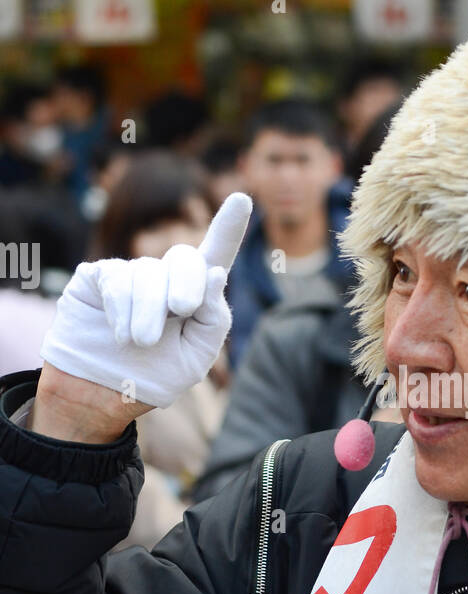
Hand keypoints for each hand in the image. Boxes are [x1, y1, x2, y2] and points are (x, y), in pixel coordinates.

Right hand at [35, 193, 251, 441]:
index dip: (228, 227)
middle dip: (187, 286)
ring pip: (149, 274)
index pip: (215, 255)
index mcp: (195, 295)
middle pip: (186, 259)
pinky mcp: (98, 277)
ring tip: (140, 342)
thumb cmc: (151, 377)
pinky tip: (119, 332)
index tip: (242, 199)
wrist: (100, 394)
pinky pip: (117, 279)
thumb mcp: (194, 358)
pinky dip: (122, 308)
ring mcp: (131, 274)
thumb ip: (214, 319)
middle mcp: (165, 278)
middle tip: (181, 311)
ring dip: (148, 312)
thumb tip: (217, 272)